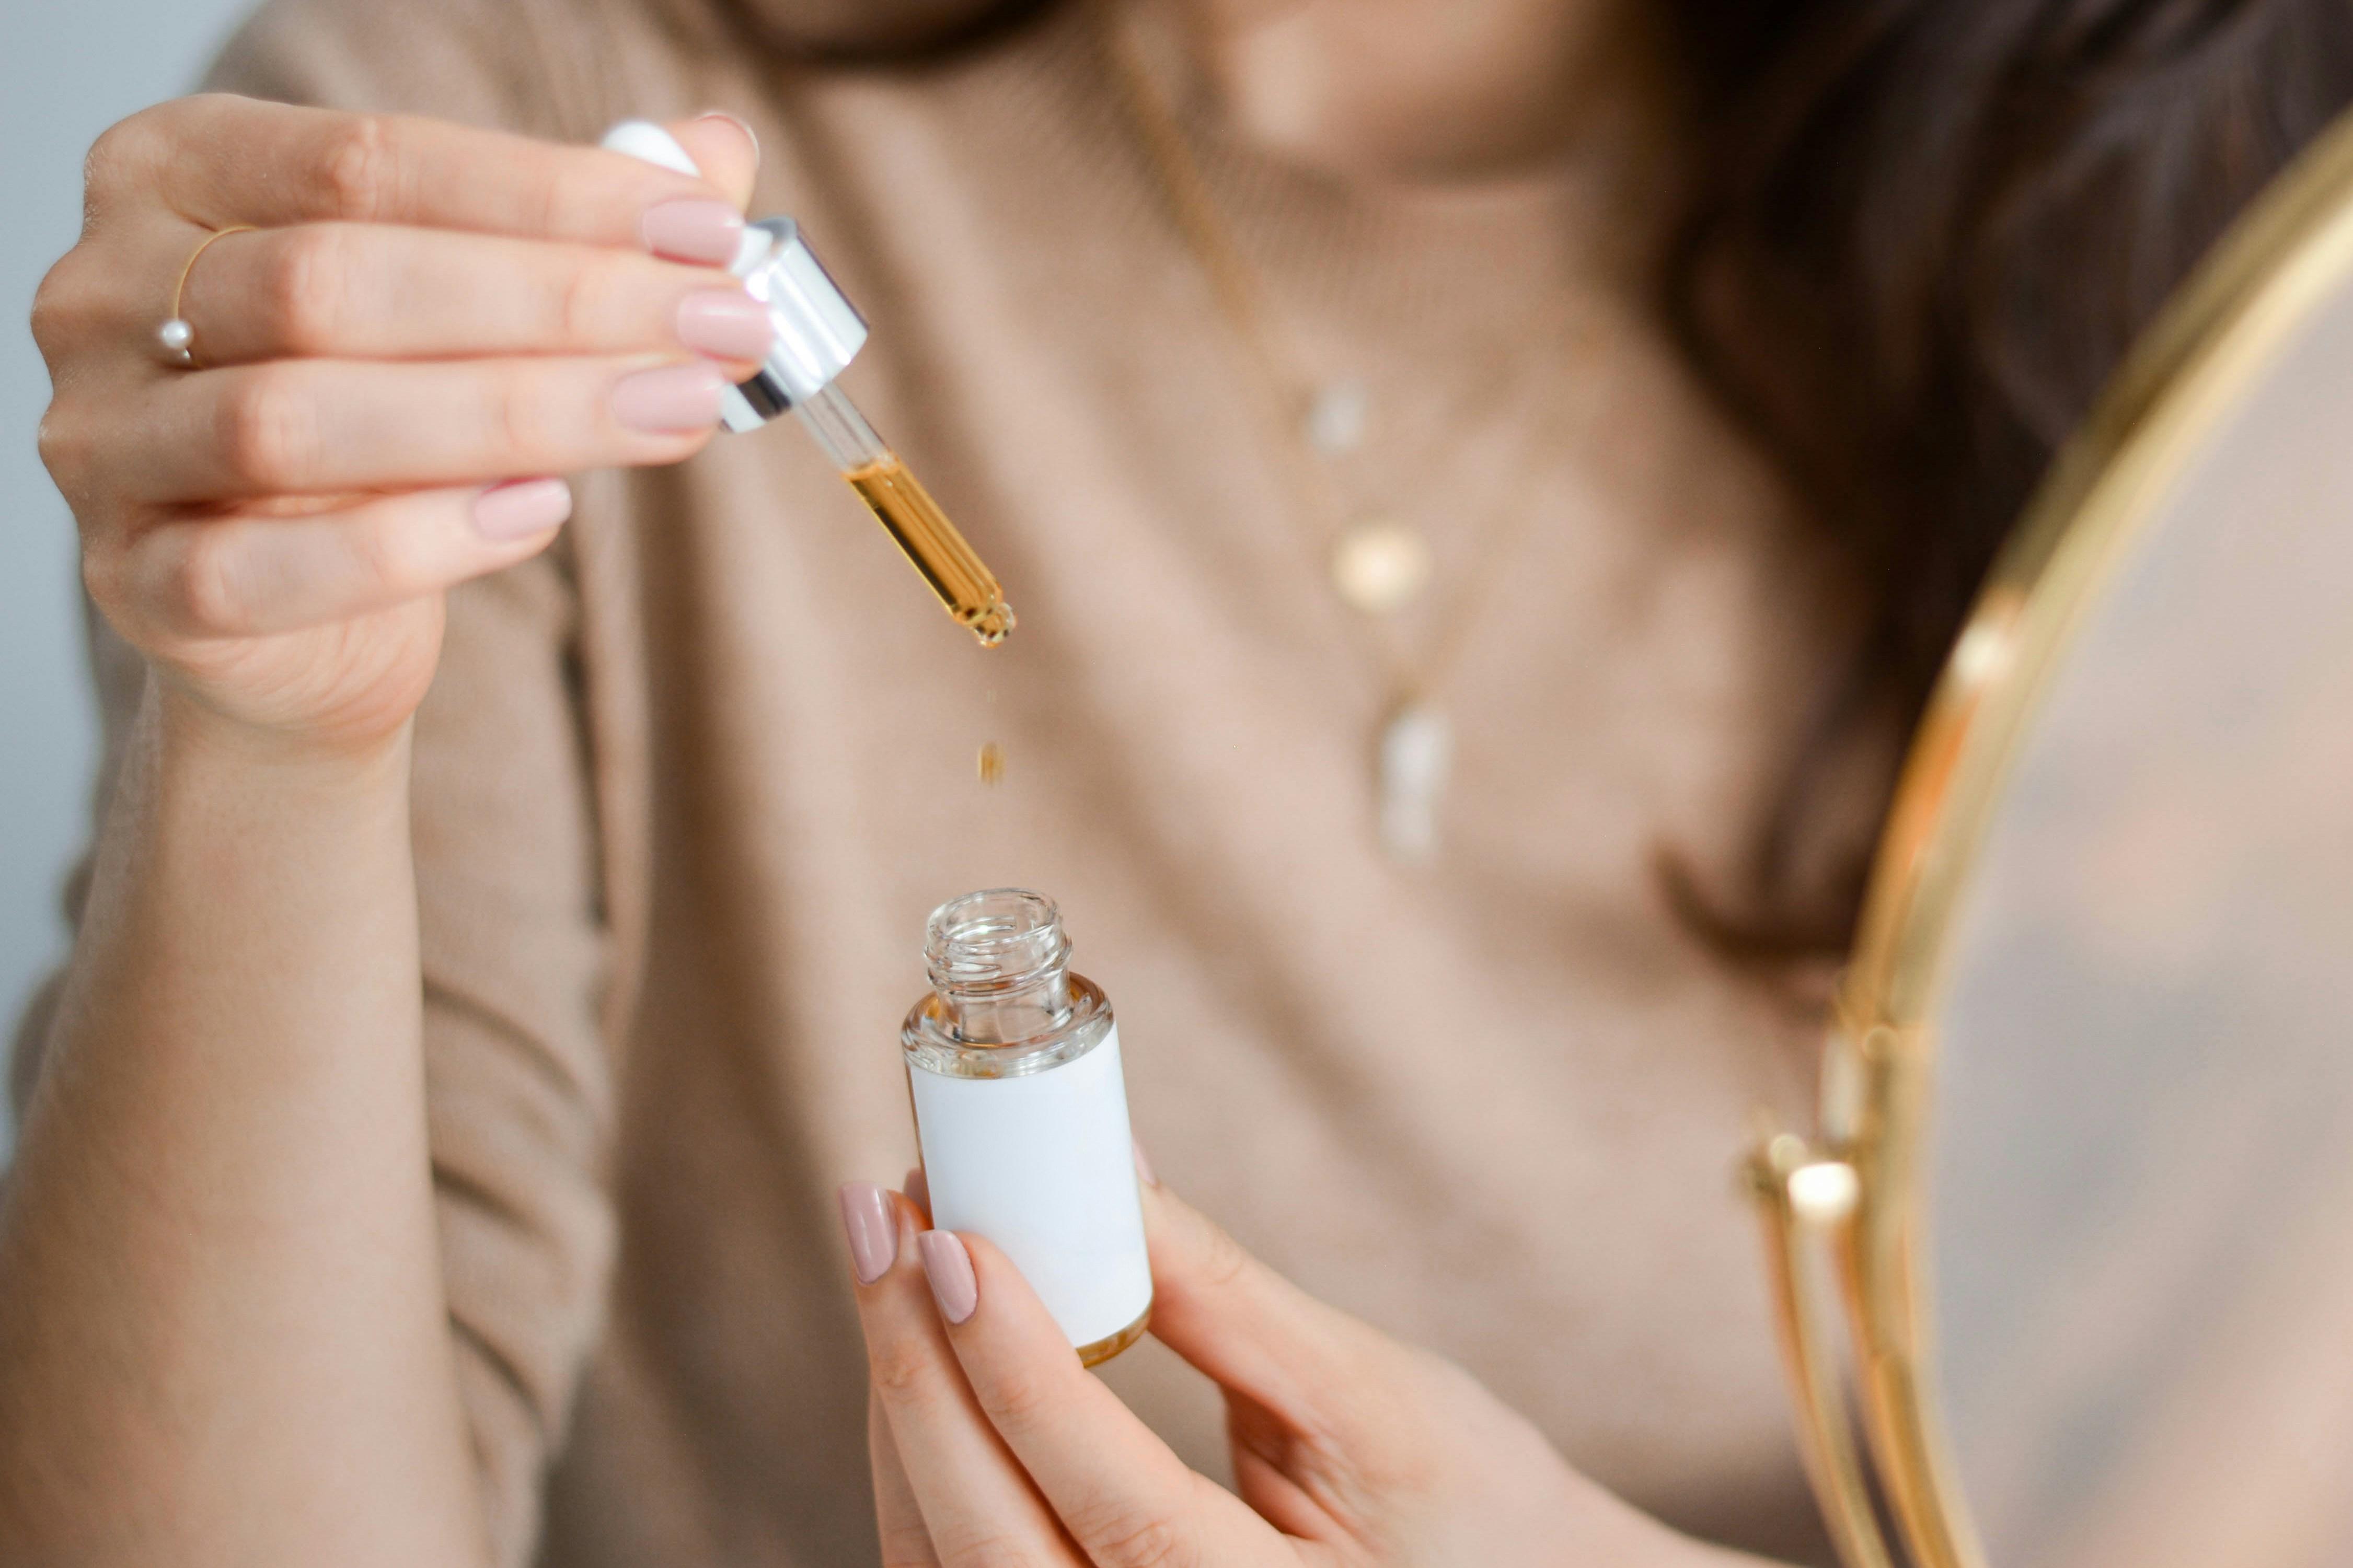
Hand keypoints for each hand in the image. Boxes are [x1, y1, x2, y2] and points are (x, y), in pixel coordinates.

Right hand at [31, 96, 765, 753]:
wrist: (294, 623)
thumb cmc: (384, 431)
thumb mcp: (469, 308)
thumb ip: (571, 227)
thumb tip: (714, 151)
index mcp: (177, 173)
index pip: (372, 159)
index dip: (553, 194)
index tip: (708, 234)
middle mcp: (104, 292)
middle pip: (341, 281)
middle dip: (560, 302)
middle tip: (722, 329)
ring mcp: (103, 444)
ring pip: (302, 417)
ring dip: (517, 414)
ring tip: (675, 410)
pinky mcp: (141, 586)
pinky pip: (270, 566)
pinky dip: (418, 543)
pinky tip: (544, 514)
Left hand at [841, 1166, 1760, 1567]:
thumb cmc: (1479, 1513)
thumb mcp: (1373, 1400)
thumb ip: (1224, 1300)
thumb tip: (1104, 1162)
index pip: (1121, 1511)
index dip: (1019, 1375)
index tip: (948, 1238)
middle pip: (992, 1555)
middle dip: (916, 1373)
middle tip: (877, 1215)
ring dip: (905, 1415)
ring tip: (889, 1260)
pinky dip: (927, 1472)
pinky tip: (925, 1359)